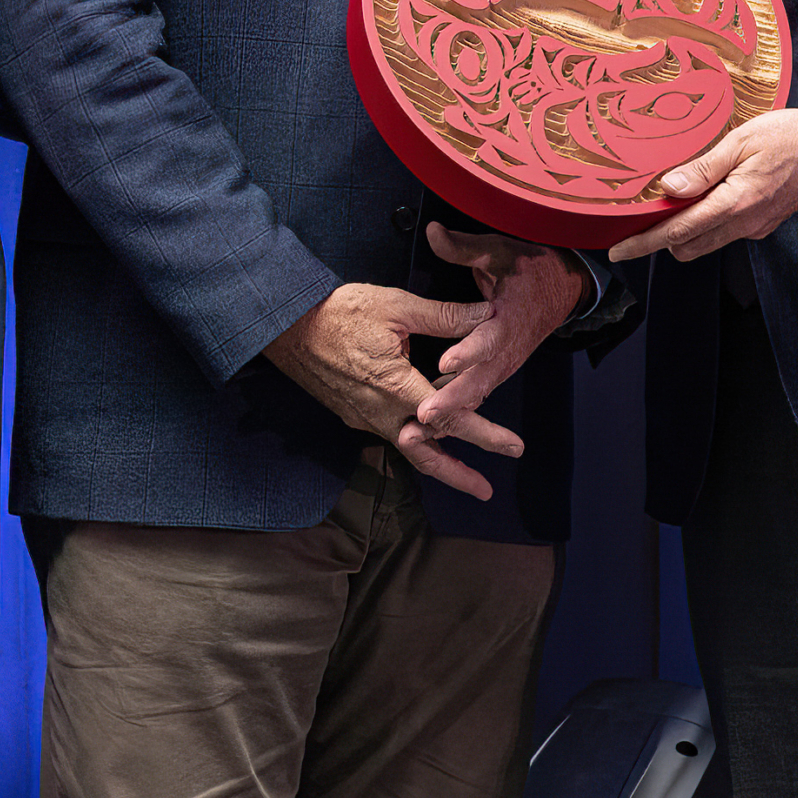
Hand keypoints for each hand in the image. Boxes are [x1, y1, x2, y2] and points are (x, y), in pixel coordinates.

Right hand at [263, 284, 515, 500]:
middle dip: (459, 474)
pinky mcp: (350, 413)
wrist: (284, 325)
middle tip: (486, 491)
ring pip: (406, 449)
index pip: (451, 417)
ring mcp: (363, 416)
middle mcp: (381, 411)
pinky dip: (411, 443)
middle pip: (427, 454)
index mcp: (397, 386)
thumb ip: (443, 317)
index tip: (512, 448)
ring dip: (436, 464)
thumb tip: (487, 315)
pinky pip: (387, 434)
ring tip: (462, 479)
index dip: (485, 434)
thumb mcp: (396, 306)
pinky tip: (421, 439)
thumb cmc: (339, 311)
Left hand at [406, 227, 587, 448]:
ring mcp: (505, 362)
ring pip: (477, 392)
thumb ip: (464, 246)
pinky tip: (431, 422)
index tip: (445, 362)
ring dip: (452, 412)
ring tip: (420, 429)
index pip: (489, 339)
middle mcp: (508, 348)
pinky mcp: (498, 368)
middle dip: (452, 399)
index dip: (468, 352)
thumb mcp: (499, 249)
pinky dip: (457, 407)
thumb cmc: (528, 265)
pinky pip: (477, 391)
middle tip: (424, 414)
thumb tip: (432, 231)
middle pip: (480, 379)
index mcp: (510, 318)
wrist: (563, 285)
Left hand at [603, 108, 797, 263]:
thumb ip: (703, 168)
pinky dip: (706, 223)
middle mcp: (745, 223)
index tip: (618, 250)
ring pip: (706, 243)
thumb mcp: (741, 141)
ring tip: (672, 202)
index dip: (644, 243)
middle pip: (688, 247)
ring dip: (684, 231)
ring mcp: (755, 227)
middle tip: (642, 216)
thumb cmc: (789, 136)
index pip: (679, 231)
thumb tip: (669, 188)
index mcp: (736, 202)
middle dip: (660, 239)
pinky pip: (725, 232)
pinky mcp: (763, 224)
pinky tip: (703, 198)